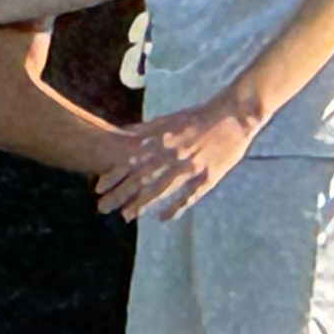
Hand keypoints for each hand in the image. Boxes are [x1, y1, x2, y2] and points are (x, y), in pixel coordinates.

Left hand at [99, 98, 257, 220]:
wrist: (235, 114)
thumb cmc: (201, 116)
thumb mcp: (171, 118)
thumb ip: (148, 129)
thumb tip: (124, 133)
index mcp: (163, 140)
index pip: (132, 160)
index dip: (114, 175)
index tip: (98, 187)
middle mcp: (173, 155)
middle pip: (142, 178)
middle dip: (120, 194)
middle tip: (103, 208)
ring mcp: (191, 167)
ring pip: (162, 189)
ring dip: (142, 204)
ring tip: (127, 216)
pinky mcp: (209, 176)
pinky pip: (189, 196)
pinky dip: (176, 207)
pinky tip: (163, 219)